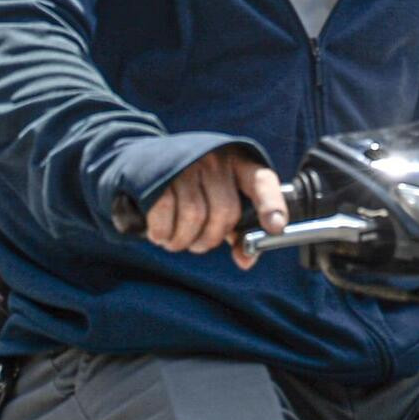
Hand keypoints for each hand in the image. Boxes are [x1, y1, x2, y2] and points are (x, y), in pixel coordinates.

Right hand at [145, 147, 286, 270]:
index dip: (272, 205)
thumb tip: (246, 260)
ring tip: (177, 241)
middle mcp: (215, 160)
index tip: (275, 228)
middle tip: (197, 244)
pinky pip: (166, 213)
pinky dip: (163, 233)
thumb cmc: (192, 187)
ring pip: (194, 216)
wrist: (143, 160)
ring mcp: (186, 164)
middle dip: (211, 239)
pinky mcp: (159, 173)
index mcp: (239, 163)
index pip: (263, 182)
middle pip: (225, 211)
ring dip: (184, 241)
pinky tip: (160, 235)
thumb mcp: (219, 199)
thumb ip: (237, 230)